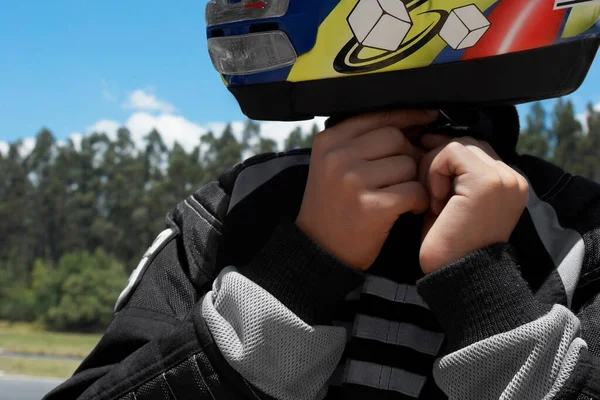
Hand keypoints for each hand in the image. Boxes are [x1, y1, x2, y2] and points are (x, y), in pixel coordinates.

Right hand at [296, 110, 438, 270]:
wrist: (320, 249)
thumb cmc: (333, 204)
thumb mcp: (333, 164)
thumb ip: (362, 141)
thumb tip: (412, 121)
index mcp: (329, 141)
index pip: (378, 115)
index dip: (407, 117)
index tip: (427, 118)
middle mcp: (339, 157)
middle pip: (396, 138)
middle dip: (408, 155)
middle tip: (403, 175)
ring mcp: (354, 181)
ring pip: (408, 164)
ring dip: (413, 180)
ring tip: (400, 195)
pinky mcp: (373, 207)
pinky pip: (414, 191)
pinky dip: (418, 201)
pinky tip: (407, 209)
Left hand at [418, 135, 528, 274]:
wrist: (456, 276)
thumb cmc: (448, 243)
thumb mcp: (450, 199)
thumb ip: (450, 171)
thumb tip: (429, 138)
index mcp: (507, 184)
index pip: (473, 148)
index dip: (444, 157)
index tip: (425, 173)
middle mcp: (512, 178)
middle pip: (466, 142)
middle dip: (437, 161)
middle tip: (429, 193)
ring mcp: (503, 178)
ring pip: (457, 144)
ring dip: (434, 168)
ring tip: (434, 200)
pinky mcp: (488, 181)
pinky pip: (451, 152)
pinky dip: (435, 172)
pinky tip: (437, 201)